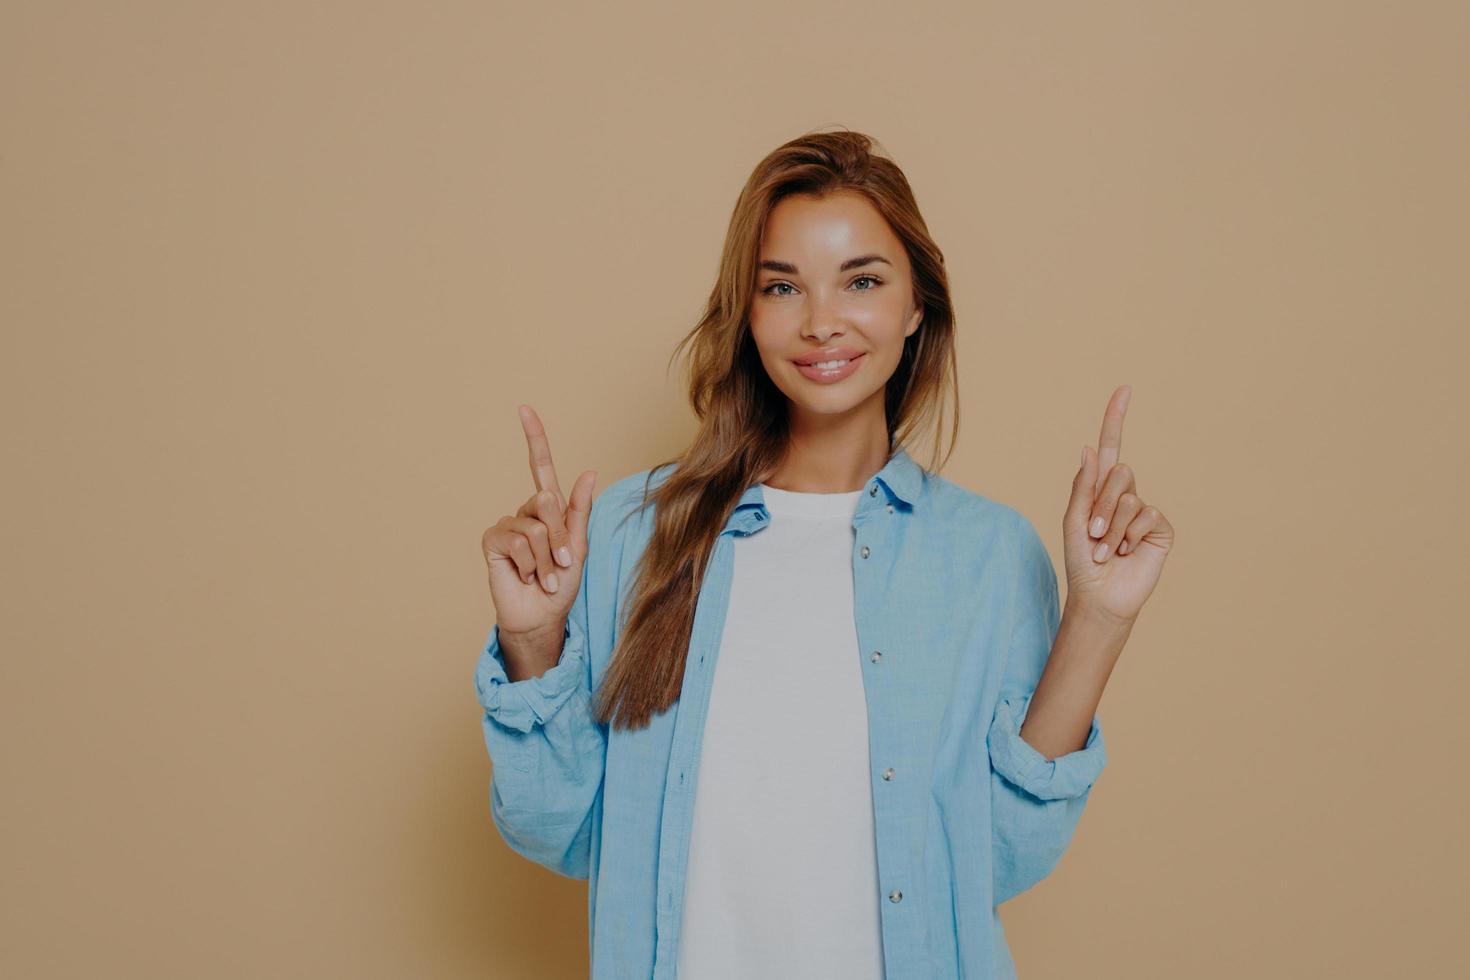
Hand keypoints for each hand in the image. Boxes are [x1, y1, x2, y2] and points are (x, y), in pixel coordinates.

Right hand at [480, 404, 597, 637]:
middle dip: (561, 539)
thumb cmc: (562, 583)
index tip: (524, 408)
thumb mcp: (579, 547)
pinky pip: (516, 541)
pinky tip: (526, 576)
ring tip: (544, 575)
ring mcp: (507, 525)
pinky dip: (529, 564)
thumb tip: (590, 471)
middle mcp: (526, 512)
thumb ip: (580, 511)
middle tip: (561, 565)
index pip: (541, 466)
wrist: (543, 616)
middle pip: (546, 502)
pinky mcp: (492, 541)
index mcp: (549, 508)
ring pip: (534, 528)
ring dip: (547, 559)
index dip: (534, 437)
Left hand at [1061, 385, 1174, 624]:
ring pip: (1129, 497)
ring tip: (1106, 550)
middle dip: (1100, 504)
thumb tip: (1090, 448)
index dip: (1116, 419)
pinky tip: (1126, 553)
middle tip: (1093, 533)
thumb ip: (1083, 486)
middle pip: (1120, 472)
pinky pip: (1147, 515)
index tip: (1124, 390)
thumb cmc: (1082, 561)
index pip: (1111, 448)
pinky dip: (1129, 535)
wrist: (1099, 595)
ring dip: (1111, 528)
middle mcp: (1124, 495)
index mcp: (1099, 489)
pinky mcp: (1160, 529)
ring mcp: (1144, 511)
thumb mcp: (1073, 521)